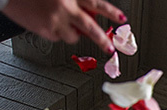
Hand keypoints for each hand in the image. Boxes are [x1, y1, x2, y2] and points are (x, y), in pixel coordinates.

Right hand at [1, 0, 125, 51]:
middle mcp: (65, 7)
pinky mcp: (45, 31)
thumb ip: (74, 2)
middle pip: (91, 28)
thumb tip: (90, 15)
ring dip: (70, 33)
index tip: (122, 18)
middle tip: (110, 48)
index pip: (96, 4)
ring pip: (74, 37)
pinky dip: (54, 33)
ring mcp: (55, 21)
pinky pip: (57, 38)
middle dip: (103, 40)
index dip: (111, 12)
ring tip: (58, 22)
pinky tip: (45, 22)